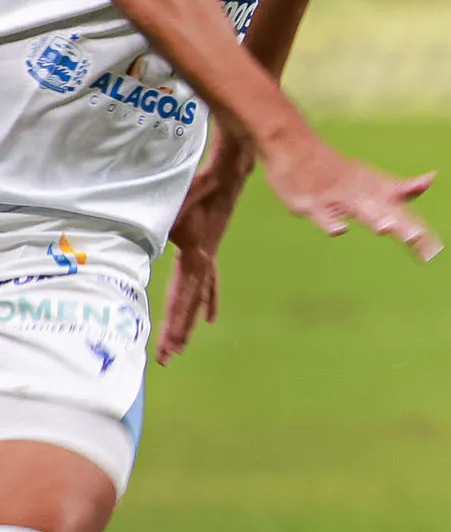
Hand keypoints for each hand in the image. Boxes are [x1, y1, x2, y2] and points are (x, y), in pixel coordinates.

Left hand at [157, 148, 247, 362]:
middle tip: (169, 357)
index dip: (174, 324)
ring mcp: (208, 257)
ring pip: (198, 297)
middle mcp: (205, 262)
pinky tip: (210, 315)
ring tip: (182, 346)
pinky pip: (209, 282)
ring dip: (189, 321)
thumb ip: (158, 229)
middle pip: (190, 303)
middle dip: (178, 331)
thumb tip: (142, 245)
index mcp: (197, 257)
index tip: (168, 347)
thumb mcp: (173, 208)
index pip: (182, 298)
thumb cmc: (198, 187)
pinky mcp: (208, 249)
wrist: (227, 173)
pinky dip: (207, 300)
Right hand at [261, 133, 441, 259]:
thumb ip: (402, 186)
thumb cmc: (339, 170)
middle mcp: (361, 195)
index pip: (402, 213)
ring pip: (356, 209)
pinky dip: (330, 221)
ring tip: (386, 228)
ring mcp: (336, 198)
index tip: (434, 251)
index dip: (418, 232)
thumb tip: (431, 178)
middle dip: (400, 226)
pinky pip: (321, 214)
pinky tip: (339, 229)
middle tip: (416, 238)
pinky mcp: (310, 203)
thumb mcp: (373, 178)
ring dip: (372, 218)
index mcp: (377, 191)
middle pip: (385, 212)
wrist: (294, 146)